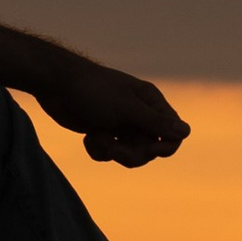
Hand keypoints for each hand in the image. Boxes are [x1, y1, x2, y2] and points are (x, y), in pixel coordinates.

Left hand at [32, 60, 189, 166]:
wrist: (55, 84)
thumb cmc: (92, 90)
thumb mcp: (125, 107)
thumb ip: (155, 122)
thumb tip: (186, 132)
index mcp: (150, 103)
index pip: (173, 133)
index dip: (165, 147)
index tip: (148, 149)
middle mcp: (139, 115)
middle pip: (150, 150)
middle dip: (131, 153)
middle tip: (112, 147)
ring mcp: (121, 125)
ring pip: (130, 156)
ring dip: (112, 151)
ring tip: (96, 137)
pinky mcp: (103, 133)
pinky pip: (109, 155)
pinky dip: (98, 150)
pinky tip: (88, 137)